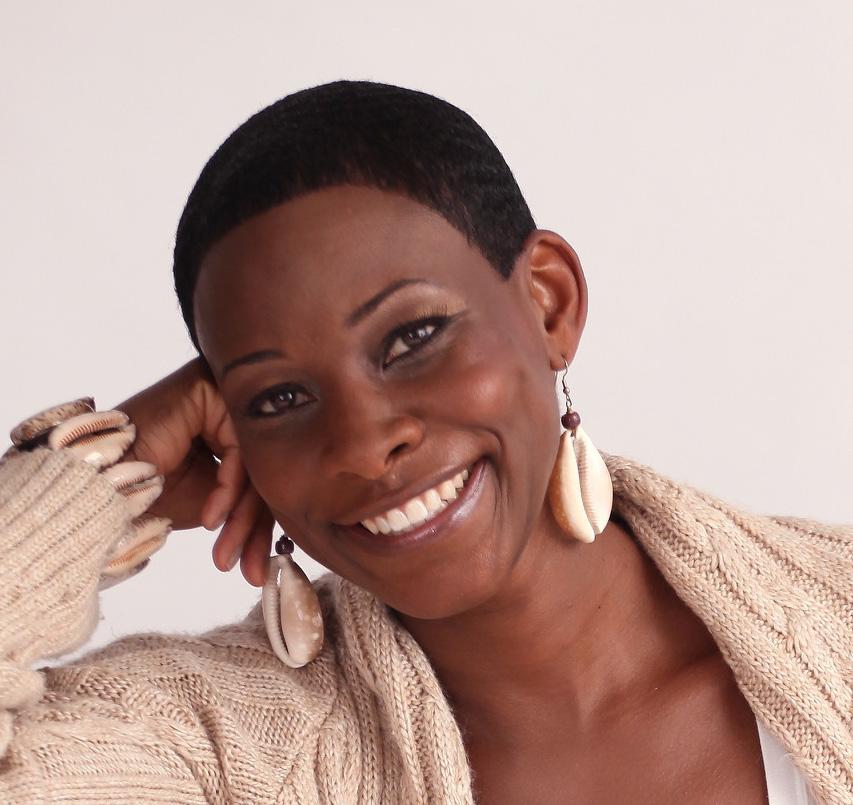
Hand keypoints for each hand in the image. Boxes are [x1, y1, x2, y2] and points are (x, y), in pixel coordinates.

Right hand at [114, 358, 273, 586]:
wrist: (91, 480)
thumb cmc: (143, 490)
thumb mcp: (203, 505)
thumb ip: (243, 507)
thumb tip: (286, 540)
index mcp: (229, 433)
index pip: (257, 481)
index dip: (256, 529)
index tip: (254, 572)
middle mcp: (233, 411)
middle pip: (260, 473)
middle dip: (252, 530)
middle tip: (250, 572)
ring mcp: (226, 398)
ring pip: (255, 465)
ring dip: (240, 519)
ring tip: (226, 557)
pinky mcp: (214, 392)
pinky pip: (240, 450)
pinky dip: (228, 489)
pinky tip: (211, 518)